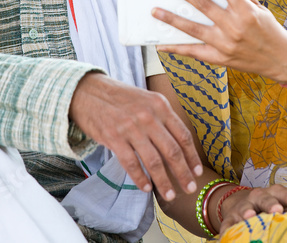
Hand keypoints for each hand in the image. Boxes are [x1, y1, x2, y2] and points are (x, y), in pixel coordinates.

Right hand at [68, 73, 202, 200]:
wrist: (88, 91)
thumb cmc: (121, 98)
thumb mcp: (147, 100)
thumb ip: (163, 118)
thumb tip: (180, 145)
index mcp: (160, 105)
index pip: (183, 135)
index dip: (192, 156)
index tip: (197, 171)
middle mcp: (148, 116)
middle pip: (172, 151)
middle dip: (183, 173)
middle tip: (190, 189)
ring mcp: (131, 127)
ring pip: (154, 161)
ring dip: (164, 182)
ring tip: (170, 195)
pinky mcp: (113, 137)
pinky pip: (131, 163)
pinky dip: (140, 178)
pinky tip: (146, 188)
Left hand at [152, 0, 286, 82]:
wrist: (280, 60)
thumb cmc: (270, 30)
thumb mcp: (260, 8)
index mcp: (246, 11)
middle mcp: (234, 27)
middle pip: (204, 5)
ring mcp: (225, 44)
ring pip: (193, 29)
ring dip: (172, 19)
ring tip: (155, 11)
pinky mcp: (220, 59)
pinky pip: (194, 52)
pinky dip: (176, 49)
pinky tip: (161, 44)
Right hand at [216, 185, 286, 232]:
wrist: (238, 202)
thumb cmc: (267, 207)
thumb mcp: (280, 205)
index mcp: (276, 192)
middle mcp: (259, 196)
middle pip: (266, 198)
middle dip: (271, 204)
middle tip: (277, 210)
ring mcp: (243, 206)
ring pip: (245, 208)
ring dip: (247, 212)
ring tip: (250, 216)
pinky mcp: (230, 217)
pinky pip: (228, 224)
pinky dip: (228, 230)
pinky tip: (227, 236)